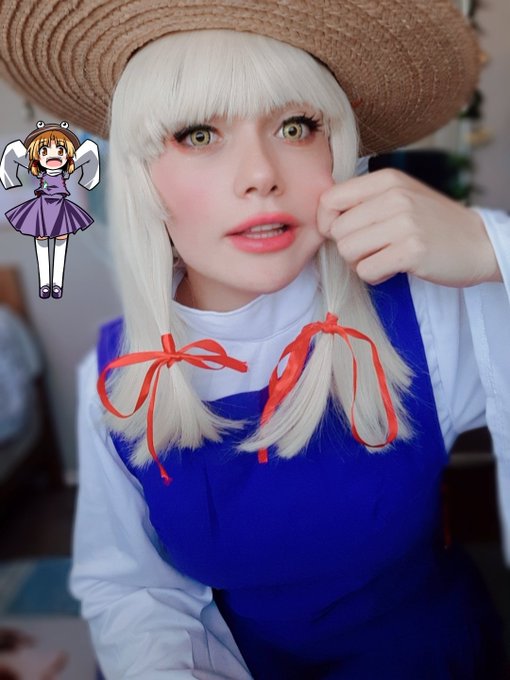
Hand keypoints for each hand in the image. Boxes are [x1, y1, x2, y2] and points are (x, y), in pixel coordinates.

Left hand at [317, 168, 500, 286]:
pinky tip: (393, 268)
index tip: (343, 234)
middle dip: (348, 248)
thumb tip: (322, 218)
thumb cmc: (431, 224)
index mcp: (387, 179)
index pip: (329, 199)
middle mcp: (394, 196)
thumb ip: (363, 201)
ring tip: (384, 257)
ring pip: (348, 251)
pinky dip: (375, 276)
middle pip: (336, 231)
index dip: (327, 222)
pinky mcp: (412, 251)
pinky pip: (366, 270)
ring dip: (361, 263)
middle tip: (372, 250)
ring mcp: (404, 223)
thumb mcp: (399, 197)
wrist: (478, 243)